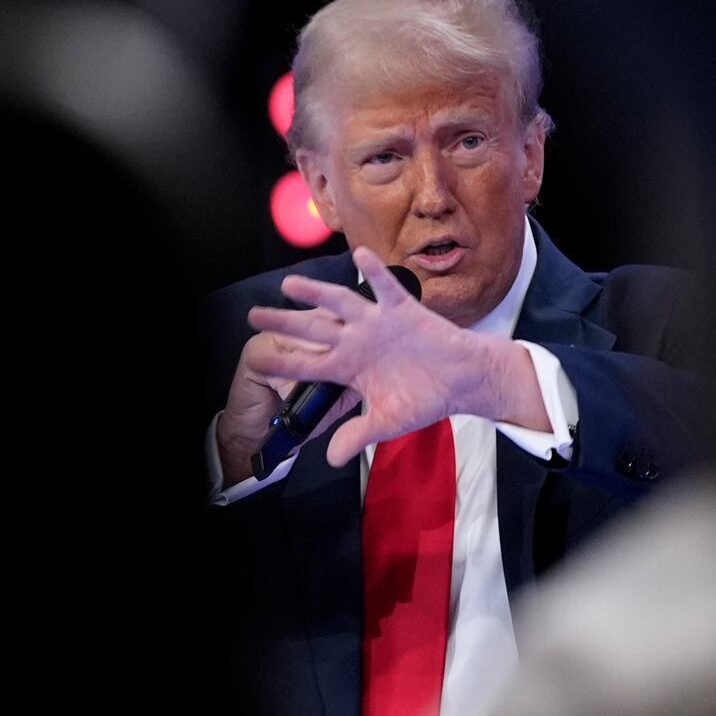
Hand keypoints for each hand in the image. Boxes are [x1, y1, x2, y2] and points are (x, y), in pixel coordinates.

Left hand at [246, 247, 547, 467]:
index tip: (255, 360)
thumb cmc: (426, 398)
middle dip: (284, 323)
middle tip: (254, 315)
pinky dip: (375, 271)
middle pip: (313, 329)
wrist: (462, 380)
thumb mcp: (386, 423)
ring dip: (316, 293)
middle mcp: (357, 341)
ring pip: (340, 303)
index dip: (283, 363)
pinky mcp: (402, 310)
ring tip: (290, 284)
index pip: (308, 364)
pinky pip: (385, 288)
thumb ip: (357, 436)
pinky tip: (359, 255)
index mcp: (349, 367)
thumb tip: (331, 460)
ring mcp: (377, 324)